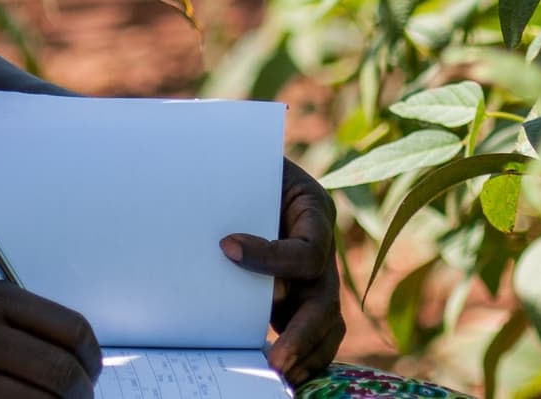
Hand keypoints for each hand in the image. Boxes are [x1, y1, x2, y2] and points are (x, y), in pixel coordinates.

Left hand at [221, 160, 344, 385]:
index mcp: (314, 209)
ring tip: (280, 375)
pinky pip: (317, 334)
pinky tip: (283, 373)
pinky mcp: (301, 297)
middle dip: (302, 334)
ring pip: (329, 324)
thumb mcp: (245, 164)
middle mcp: (322, 246)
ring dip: (306, 353)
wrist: (244, 168)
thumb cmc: (242, 164)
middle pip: (327, 300)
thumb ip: (236, 189)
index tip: (226, 249)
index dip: (271, 257)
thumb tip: (212, 230)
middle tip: (276, 361)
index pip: (307, 249)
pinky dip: (304, 357)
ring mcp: (315, 277)